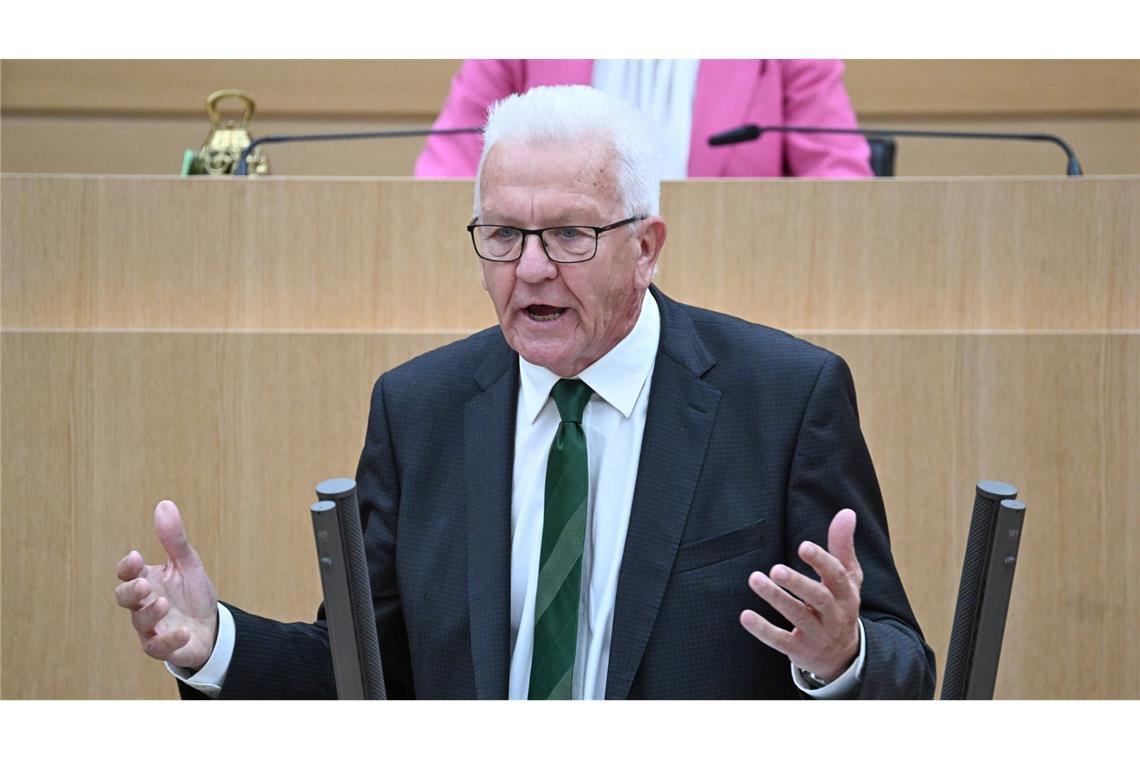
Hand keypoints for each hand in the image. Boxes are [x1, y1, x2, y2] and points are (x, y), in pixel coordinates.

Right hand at [114, 500, 218, 670]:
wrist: (211, 627)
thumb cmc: (192, 594)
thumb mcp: (188, 563)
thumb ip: (174, 539)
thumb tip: (164, 503)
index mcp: (148, 580)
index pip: (128, 573)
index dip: (127, 567)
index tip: (136, 557)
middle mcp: (144, 604)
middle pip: (124, 598)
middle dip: (130, 591)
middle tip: (143, 585)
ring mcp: (151, 627)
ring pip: (140, 623)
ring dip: (150, 613)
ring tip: (165, 603)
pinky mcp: (163, 647)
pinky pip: (158, 647)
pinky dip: (168, 640)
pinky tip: (183, 632)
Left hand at [739, 508, 863, 681]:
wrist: (843, 656)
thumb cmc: (840, 604)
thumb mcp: (848, 577)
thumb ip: (842, 546)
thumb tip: (846, 512)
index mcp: (846, 594)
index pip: (837, 576)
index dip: (821, 561)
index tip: (803, 546)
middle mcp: (835, 615)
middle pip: (819, 598)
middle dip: (798, 583)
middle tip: (775, 569)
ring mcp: (818, 635)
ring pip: (798, 616)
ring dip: (776, 598)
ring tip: (754, 579)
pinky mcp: (800, 651)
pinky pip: (781, 641)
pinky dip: (763, 630)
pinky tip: (745, 615)